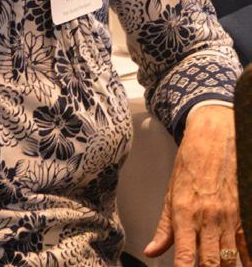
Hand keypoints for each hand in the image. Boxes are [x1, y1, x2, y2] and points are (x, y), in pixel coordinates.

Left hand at [144, 104, 250, 265]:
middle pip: (210, 263)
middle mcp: (208, 218)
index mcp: (185, 213)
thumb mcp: (170, 193)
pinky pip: (247, 246)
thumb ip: (164, 227)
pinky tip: (242, 265)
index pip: (185, 256)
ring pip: (230, 259)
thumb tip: (152, 251)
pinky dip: (245, 260)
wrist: (214, 139)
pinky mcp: (244, 215)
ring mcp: (228, 218)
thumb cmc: (190, 163)